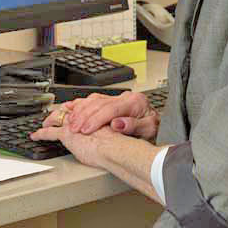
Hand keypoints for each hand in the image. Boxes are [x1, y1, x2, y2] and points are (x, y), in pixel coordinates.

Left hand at [31, 115, 119, 168]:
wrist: (112, 146)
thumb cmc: (115, 142)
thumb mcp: (111, 129)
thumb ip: (104, 127)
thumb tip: (107, 129)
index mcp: (92, 112)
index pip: (78, 106)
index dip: (73, 107)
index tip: (69, 107)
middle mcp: (80, 115)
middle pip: (66, 109)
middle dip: (59, 111)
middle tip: (54, 114)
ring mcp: (72, 124)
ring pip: (57, 118)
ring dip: (49, 120)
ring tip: (43, 124)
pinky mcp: (65, 134)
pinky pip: (49, 133)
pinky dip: (41, 134)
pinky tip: (35, 136)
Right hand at [43, 91, 158, 139]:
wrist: (158, 121)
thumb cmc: (153, 127)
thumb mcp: (149, 129)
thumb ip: (133, 126)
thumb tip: (117, 124)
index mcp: (134, 102)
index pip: (110, 109)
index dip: (96, 119)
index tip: (85, 130)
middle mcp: (124, 97)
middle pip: (99, 103)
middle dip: (84, 116)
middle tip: (72, 128)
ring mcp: (117, 97)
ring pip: (94, 99)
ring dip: (79, 110)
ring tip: (69, 120)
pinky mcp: (111, 100)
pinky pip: (93, 98)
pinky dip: (81, 103)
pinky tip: (70, 107)